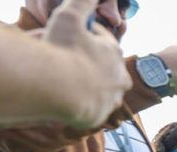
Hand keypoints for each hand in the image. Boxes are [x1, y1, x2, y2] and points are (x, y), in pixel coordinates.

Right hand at [43, 0, 130, 129]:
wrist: (57, 88)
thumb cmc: (63, 50)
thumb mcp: (70, 17)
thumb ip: (82, 2)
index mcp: (115, 52)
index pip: (102, 39)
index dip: (85, 35)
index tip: (71, 35)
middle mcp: (120, 77)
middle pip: (104, 66)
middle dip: (90, 61)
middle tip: (69, 59)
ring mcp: (112, 99)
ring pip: (100, 88)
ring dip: (87, 83)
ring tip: (68, 79)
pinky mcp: (100, 116)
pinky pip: (91, 106)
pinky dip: (81, 101)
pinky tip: (69, 96)